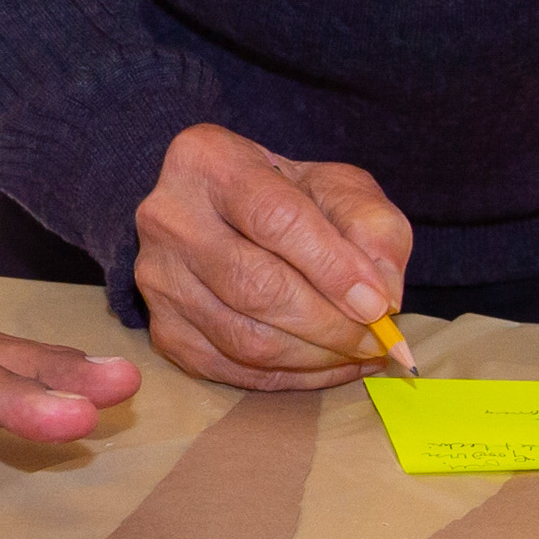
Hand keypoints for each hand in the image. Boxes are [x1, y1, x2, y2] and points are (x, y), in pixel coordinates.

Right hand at [131, 124, 414, 390]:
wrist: (227, 215)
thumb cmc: (289, 197)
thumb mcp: (340, 189)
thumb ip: (374, 230)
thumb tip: (382, 297)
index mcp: (209, 160)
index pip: (275, 219)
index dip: (332, 268)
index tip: (378, 304)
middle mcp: (168, 216)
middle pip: (255, 285)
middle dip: (328, 324)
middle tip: (377, 339)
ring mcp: (157, 276)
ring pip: (242, 337)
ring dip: (313, 357)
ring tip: (358, 353)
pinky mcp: (160, 325)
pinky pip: (227, 369)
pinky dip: (286, 378)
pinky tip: (325, 367)